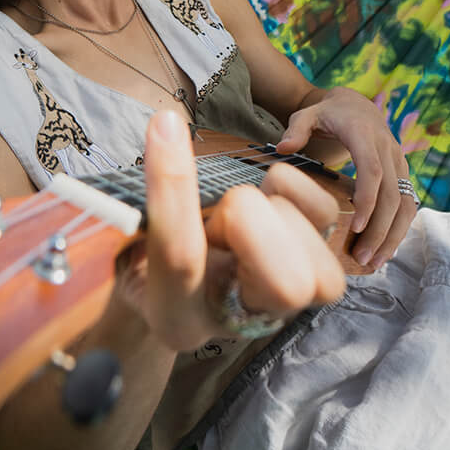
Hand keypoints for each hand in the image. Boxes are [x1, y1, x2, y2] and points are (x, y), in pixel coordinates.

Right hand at [126, 109, 344, 351]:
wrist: (179, 283)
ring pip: (313, 252)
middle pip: (286, 283)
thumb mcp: (122, 244)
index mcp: (178, 321)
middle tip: (215, 214)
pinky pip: (326, 215)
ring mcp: (290, 303)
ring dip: (271, 210)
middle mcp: (242, 324)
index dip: (173, 187)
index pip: (182, 257)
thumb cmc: (143, 256)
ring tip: (235, 216)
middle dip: (246, 218)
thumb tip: (161, 137)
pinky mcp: (316, 267)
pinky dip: (298, 190)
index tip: (166, 125)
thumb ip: (136, 212)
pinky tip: (268, 196)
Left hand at [275, 86, 418, 269]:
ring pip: (406, 203)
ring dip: (393, 235)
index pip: (373, 170)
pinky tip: (385, 251)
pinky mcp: (402, 174)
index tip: (355, 227)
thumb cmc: (329, 114)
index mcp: (366, 135)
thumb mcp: (309, 113)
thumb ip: (296, 128)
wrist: (359, 105)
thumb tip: (283, 148)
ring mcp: (399, 163)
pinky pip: (408, 205)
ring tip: (374, 262)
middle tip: (362, 258)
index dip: (368, 199)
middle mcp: (389, 149)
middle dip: (380, 229)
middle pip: (392, 194)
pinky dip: (399, 229)